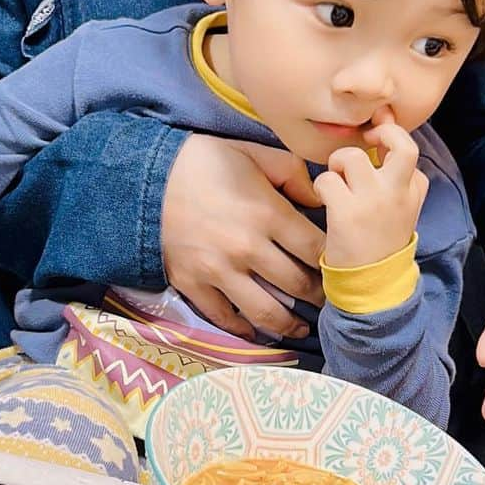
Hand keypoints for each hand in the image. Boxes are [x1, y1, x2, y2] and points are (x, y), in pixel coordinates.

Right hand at [161, 136, 325, 339]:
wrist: (144, 179)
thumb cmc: (204, 162)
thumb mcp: (254, 153)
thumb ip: (293, 174)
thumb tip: (320, 201)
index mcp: (267, 214)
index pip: (316, 250)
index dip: (334, 261)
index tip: (340, 266)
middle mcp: (247, 248)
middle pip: (298, 285)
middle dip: (319, 295)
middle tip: (328, 299)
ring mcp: (219, 272)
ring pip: (266, 312)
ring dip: (289, 324)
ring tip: (301, 327)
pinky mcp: (194, 285)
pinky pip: (225, 318)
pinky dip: (245, 330)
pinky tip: (258, 331)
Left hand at [315, 115, 428, 267]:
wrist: (372, 284)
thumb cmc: (380, 242)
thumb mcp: (403, 211)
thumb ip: (398, 180)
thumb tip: (382, 140)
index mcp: (414, 192)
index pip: (410, 151)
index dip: (392, 137)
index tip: (376, 139)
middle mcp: (398, 192)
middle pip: (402, 143)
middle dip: (382, 132)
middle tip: (365, 140)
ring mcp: (374, 201)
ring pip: (352, 156)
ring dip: (338, 163)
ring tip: (338, 181)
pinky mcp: (347, 213)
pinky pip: (327, 180)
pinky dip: (321, 186)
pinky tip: (325, 200)